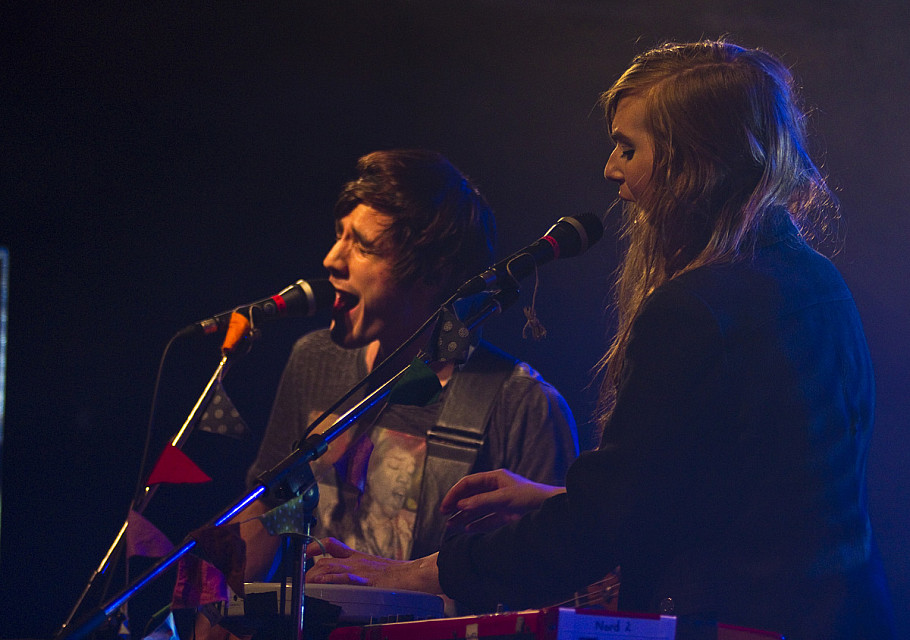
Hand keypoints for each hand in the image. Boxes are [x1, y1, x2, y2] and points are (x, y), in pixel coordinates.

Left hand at [305, 538, 440, 593]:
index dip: (314, 548)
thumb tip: (346, 572)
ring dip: (314, 577)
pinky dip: (330, 579)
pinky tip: (320, 583)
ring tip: (304, 584)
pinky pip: (344, 578)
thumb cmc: (398, 574)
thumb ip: (360, 566)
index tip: (304, 554)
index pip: (330, 545)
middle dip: (309, 570)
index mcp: (357, 556)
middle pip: (325, 559)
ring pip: (330, 568)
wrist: (415, 574)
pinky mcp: (367, 580)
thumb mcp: (374, 565)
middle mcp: (356, 561)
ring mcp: (360, 570)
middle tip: (301, 580)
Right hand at [440, 468, 564, 532]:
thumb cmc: (531, 497)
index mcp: (495, 478)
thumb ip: (481, 502)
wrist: (551, 510)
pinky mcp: (506, 516)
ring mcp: (500, 503)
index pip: (469, 483)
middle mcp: (496, 489)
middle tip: (443, 515)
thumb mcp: (504, 498)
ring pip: (476, 509)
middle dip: (456, 505)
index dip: (455, 493)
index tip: (445, 505)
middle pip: (470, 496)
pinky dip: (476, 524)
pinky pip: (486, 520)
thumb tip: (460, 506)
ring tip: (450, 526)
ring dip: (463, 516)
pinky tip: (467, 530)